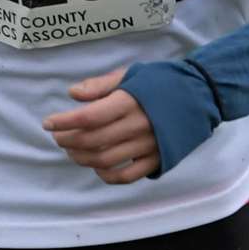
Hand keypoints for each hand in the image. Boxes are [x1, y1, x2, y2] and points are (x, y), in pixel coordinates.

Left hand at [42, 67, 160, 184]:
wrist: (200, 96)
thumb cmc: (161, 81)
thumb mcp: (131, 73)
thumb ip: (100, 84)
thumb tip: (72, 93)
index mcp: (130, 101)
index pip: (89, 117)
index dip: (64, 122)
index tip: (48, 123)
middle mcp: (137, 126)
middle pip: (93, 140)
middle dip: (68, 140)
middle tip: (58, 136)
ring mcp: (148, 146)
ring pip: (106, 160)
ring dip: (82, 158)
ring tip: (71, 150)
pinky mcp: (157, 160)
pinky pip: (127, 176)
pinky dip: (106, 175)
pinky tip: (96, 166)